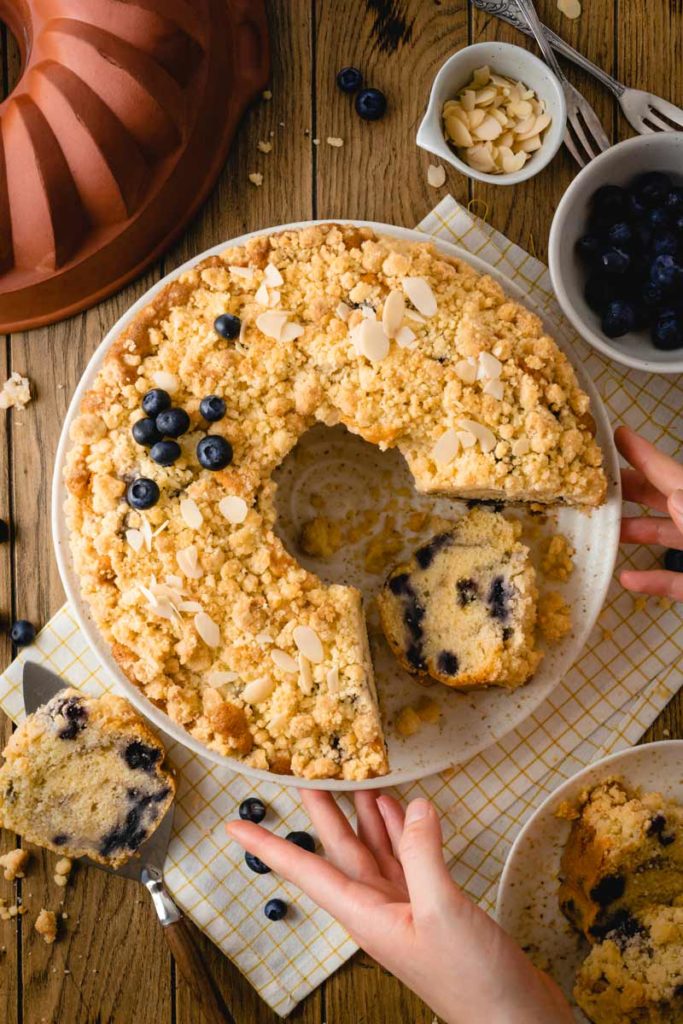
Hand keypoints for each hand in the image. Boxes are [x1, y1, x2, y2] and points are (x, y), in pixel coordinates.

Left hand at [226, 791, 572, 1023]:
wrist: (514, 1020)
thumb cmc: (471, 980)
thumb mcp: (441, 910)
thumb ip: (422, 853)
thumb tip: (412, 806)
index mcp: (365, 915)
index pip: (306, 871)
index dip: (269, 846)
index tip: (234, 827)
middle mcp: (377, 910)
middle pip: (339, 851)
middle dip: (320, 813)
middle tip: (301, 775)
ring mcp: (405, 909)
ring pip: (374, 851)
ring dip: (363, 816)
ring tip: (352, 778)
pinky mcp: (433, 908)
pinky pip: (407, 860)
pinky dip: (401, 832)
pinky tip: (399, 810)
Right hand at [616, 426, 682, 600]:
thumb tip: (672, 494)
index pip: (668, 473)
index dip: (641, 453)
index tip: (615, 435)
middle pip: (661, 498)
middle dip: (628, 489)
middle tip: (593, 483)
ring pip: (665, 535)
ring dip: (633, 532)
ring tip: (600, 529)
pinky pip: (675, 580)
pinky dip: (652, 579)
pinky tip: (626, 579)